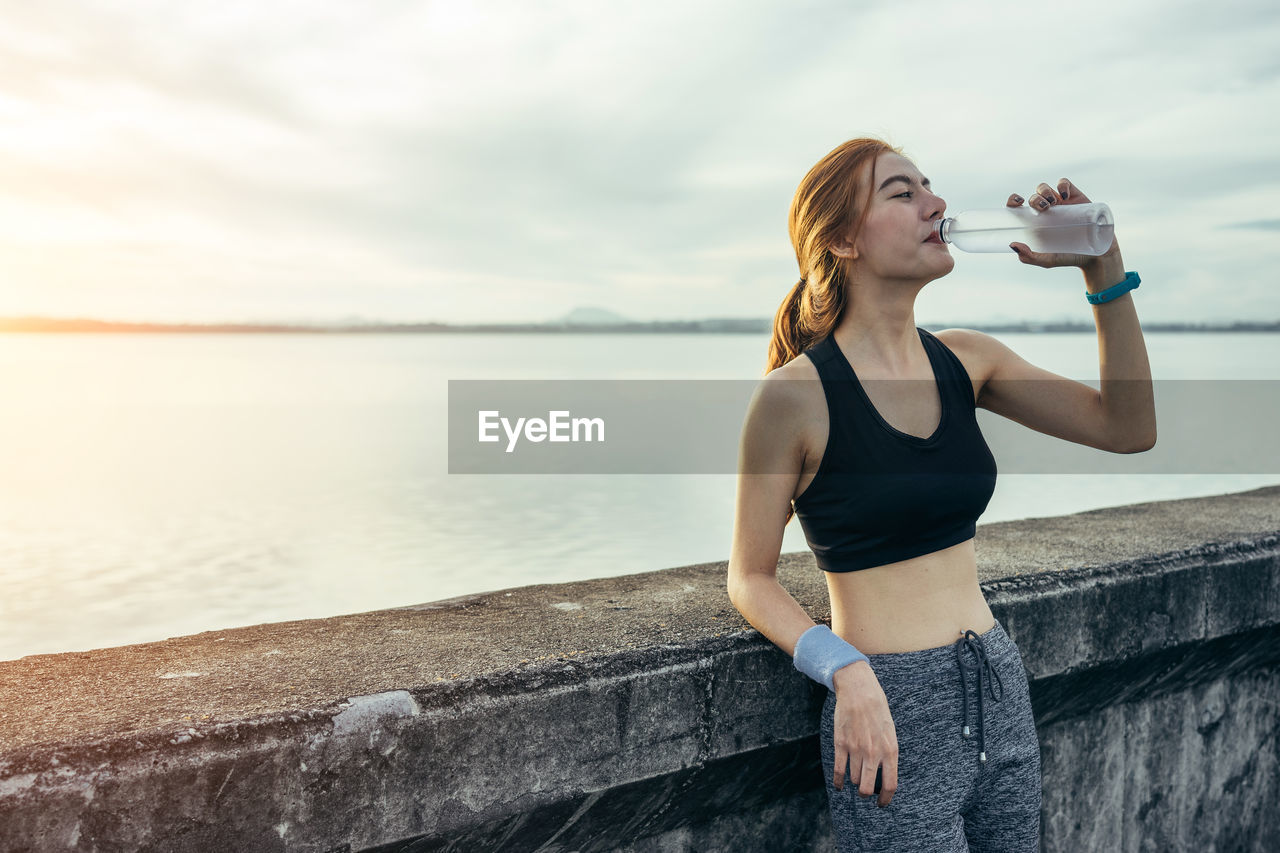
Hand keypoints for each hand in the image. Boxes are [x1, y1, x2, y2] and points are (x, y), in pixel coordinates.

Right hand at [831, 660, 897, 807]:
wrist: (859, 691)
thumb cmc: (878, 711)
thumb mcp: (890, 733)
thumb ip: (888, 755)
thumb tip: (884, 776)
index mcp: (890, 751)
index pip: (890, 785)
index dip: (885, 799)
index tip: (881, 804)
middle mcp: (873, 753)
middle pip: (868, 788)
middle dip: (866, 794)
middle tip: (865, 793)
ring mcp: (856, 749)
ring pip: (854, 779)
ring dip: (855, 782)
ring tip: (856, 779)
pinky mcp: (841, 743)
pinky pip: (839, 770)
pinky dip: (838, 782)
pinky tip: (839, 786)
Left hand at [1006, 178, 1121, 270]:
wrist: (1096, 255)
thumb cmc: (1069, 257)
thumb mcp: (1047, 260)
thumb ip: (1030, 257)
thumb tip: (1012, 244)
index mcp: (1034, 222)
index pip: (1018, 206)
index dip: (1013, 200)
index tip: (1017, 203)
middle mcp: (1045, 210)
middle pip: (1033, 196)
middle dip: (1034, 199)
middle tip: (1043, 208)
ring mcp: (1060, 202)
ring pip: (1045, 188)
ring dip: (1044, 191)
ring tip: (1052, 203)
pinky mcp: (1075, 197)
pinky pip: (1064, 183)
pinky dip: (1062, 185)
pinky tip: (1064, 195)